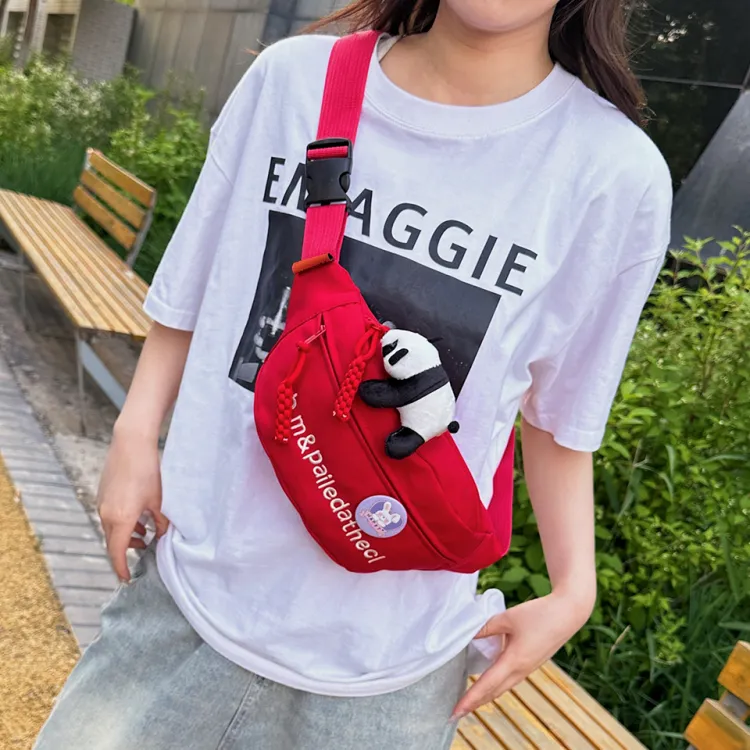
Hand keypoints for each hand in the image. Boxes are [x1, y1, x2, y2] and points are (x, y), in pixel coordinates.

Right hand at [97, 428, 168, 582]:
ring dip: (125, 536)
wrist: (131, 444)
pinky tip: (138, 518)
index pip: (117, 553)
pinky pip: (110, 516)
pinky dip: (122, 523)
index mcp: (121, 519)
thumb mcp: (160, 501)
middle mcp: (106, 514)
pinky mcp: (103, 494)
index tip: (128, 579)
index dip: (122, 568)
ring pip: (111, 529)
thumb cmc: (148, 471)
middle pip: (113, 543)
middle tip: (142, 555)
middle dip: (126, 552)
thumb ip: (162, 524)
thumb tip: (164, 538)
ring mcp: (102, 503)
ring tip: (144, 536)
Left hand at [451, 590, 593, 720]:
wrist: (569, 613)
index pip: (486, 684)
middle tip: (456, 712)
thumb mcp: (507, 618)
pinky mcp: (532, 663)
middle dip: (475, 702)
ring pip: (503, 687)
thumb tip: (467, 634)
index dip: (469, 699)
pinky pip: (511, 680)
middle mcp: (521, 670)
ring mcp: (528, 668)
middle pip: (493, 692)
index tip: (455, 711)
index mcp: (514, 661)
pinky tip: (490, 683)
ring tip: (470, 701)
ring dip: (486, 695)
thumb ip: (486, 627)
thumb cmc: (539, 614)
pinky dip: (496, 686)